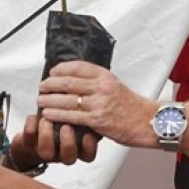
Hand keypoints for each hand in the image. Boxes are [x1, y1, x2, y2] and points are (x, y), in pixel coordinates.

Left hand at [12, 113, 97, 167]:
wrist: (35, 137)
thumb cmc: (63, 122)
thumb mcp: (78, 119)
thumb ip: (85, 113)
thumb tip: (89, 92)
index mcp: (77, 148)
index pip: (88, 154)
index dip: (89, 147)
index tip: (88, 135)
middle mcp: (61, 152)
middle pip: (69, 157)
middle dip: (68, 142)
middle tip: (66, 126)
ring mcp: (45, 150)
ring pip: (46, 152)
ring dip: (47, 135)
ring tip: (46, 119)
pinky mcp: (28, 144)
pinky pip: (28, 138)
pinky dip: (31, 125)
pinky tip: (34, 116)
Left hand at [37, 61, 153, 147]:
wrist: (147, 122)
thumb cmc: (132, 106)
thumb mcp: (116, 86)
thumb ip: (97, 83)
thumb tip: (75, 82)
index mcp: (106, 76)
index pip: (79, 67)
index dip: (62, 68)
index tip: (52, 72)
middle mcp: (102, 87)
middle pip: (69, 82)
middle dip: (51, 84)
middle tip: (42, 86)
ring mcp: (99, 104)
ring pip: (67, 99)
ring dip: (50, 100)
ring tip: (41, 100)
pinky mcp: (97, 120)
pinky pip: (72, 116)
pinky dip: (57, 114)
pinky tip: (48, 114)